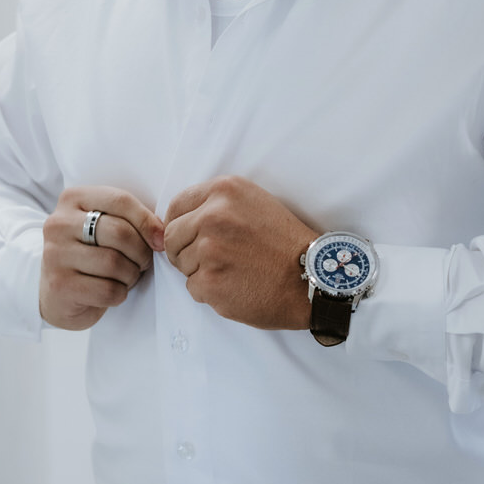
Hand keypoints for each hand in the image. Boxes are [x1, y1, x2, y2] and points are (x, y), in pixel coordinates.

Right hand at [40, 186, 164, 330]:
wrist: (57, 293)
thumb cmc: (90, 254)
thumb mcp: (104, 226)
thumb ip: (128, 219)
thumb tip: (161, 233)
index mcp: (73, 199)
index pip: (120, 201)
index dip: (147, 221)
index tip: (160, 240)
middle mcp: (58, 223)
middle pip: (119, 233)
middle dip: (141, 252)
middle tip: (142, 262)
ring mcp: (55, 254)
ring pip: (114, 264)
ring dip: (131, 275)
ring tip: (126, 276)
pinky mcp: (59, 285)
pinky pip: (107, 290)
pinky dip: (119, 293)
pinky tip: (112, 290)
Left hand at [163, 175, 315, 330]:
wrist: (312, 278)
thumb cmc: (284, 243)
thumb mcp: (253, 203)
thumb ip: (215, 204)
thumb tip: (178, 220)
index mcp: (224, 191)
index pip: (175, 207)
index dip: (181, 226)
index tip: (191, 237)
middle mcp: (213, 216)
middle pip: (171, 238)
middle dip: (185, 251)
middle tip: (216, 259)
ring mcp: (210, 250)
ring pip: (181, 265)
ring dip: (200, 272)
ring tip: (234, 271)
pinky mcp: (210, 282)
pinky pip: (192, 289)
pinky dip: (210, 292)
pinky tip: (236, 286)